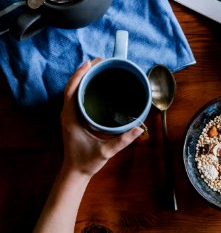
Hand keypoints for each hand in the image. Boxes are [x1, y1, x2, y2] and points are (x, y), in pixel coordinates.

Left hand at [60, 59, 142, 177]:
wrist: (75, 172)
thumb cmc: (86, 162)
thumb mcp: (105, 151)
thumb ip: (122, 140)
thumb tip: (139, 128)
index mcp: (70, 117)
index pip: (71, 90)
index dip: (79, 75)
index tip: (90, 63)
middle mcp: (68, 113)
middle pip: (73, 86)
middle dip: (85, 71)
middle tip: (100, 61)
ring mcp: (70, 115)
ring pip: (75, 90)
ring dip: (85, 78)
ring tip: (100, 68)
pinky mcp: (75, 118)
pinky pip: (78, 97)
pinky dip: (86, 87)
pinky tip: (97, 84)